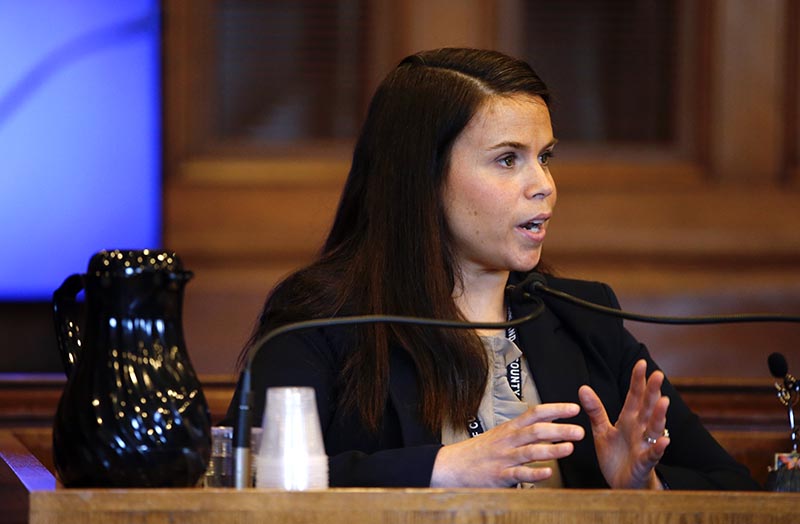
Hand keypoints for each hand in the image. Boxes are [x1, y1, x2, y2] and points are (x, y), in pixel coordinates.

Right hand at [430, 403, 583, 486]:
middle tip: (579, 431)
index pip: (535, 413)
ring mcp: (504, 457)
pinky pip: (519, 474)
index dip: (555, 410)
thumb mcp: (501, 433)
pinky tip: (548, 472)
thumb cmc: (480, 450)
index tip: (574, 408)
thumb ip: (524, 428)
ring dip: (551, 450)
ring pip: (530, 451)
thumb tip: (549, 420)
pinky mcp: (500, 475)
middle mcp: (509, 440)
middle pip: (536, 431)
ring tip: (569, 449)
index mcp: (510, 428)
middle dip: (559, 430)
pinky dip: (534, 473)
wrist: (453, 465)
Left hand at [578, 359, 669, 488]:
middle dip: (652, 392)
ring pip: (653, 428)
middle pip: (647, 408)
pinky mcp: (644, 463)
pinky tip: (663, 440)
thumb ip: (595, 410)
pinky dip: (658, 448)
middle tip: (657, 374)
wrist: (620, 482)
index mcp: (628, 420)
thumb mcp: (601, 431)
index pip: (634, 397)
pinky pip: (652, 454)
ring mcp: (644, 445)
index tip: (640, 363)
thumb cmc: (615, 455)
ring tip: (664, 401)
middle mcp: (639, 429)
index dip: (637, 381)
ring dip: (659, 415)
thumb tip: (583, 388)